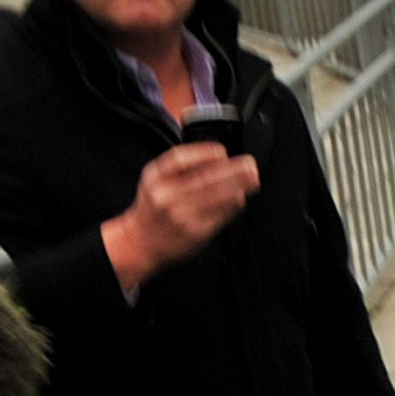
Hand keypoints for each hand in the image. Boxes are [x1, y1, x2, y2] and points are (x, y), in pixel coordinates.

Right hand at [103, 143, 258, 293]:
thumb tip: (217, 156)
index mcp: (155, 178)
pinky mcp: (195, 233)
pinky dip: (233, 205)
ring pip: (216, 197)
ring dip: (239, 186)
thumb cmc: (154, 209)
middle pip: (204, 178)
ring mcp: (181, 216)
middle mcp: (165, 196)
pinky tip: (240, 198)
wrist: (141, 244)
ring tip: (253, 179)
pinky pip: (220, 216)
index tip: (222, 151)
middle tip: (249, 164)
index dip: (203, 153)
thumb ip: (178, 168)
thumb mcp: (155, 181)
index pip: (179, 159)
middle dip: (232, 170)